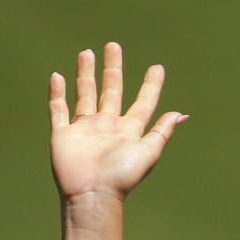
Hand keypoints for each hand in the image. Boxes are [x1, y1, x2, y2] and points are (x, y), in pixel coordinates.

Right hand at [49, 42, 186, 202]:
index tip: (157, 68)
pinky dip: (57, 94)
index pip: (143, 103)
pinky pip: (58, 110)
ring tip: (87, 53)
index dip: (151, 86)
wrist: (93, 194)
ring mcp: (85, 129)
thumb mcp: (149, 151)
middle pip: (111, 90)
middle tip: (113, 46)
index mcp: (130, 131)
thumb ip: (162, 131)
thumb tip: (182, 114)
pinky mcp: (63, 134)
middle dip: (112, 68)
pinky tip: (58, 76)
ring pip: (85, 94)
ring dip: (86, 74)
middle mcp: (108, 126)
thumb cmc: (123, 175)